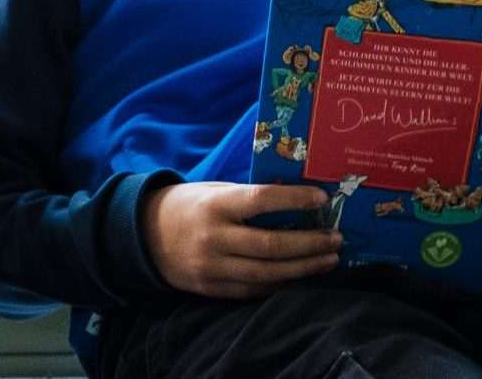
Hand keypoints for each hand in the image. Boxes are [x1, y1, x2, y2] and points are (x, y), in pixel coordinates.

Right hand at [139, 182, 341, 298]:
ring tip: (329, 260)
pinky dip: (282, 283)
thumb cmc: (188, 206)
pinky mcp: (212, 288)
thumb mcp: (213, 191)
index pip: (260, 200)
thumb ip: (248, 197)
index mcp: (213, 205)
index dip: (294, 200)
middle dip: (310, 243)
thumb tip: (297, 199)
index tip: (322, 199)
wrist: (144, 236)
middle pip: (271, 245)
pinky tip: (301, 276)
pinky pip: (255, 289)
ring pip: (268, 273)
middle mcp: (213, 238)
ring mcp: (212, 267)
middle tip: (337, 238)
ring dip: (304, 268)